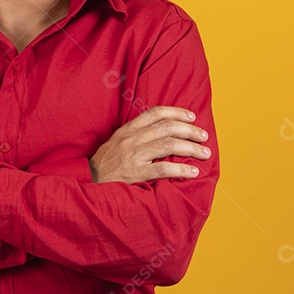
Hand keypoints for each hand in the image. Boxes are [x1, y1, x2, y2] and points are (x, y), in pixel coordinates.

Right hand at [89, 106, 211, 183]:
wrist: (88, 181)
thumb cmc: (105, 163)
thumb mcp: (116, 142)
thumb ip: (136, 134)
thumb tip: (162, 131)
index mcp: (127, 130)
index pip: (155, 113)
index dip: (176, 112)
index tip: (192, 117)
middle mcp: (131, 139)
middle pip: (167, 128)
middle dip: (190, 131)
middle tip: (203, 136)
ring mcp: (133, 156)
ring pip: (169, 145)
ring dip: (191, 148)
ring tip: (204, 153)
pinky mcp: (135, 173)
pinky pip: (163, 168)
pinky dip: (181, 169)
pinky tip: (192, 171)